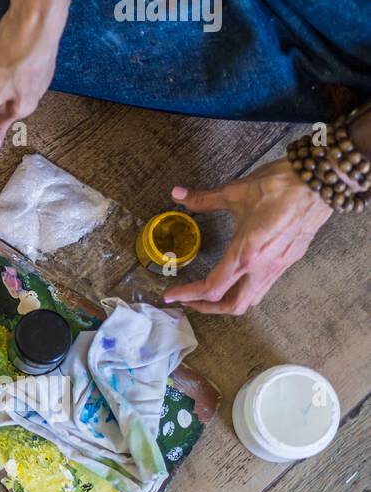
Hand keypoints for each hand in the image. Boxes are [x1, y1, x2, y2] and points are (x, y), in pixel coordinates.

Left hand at [163, 160, 332, 315]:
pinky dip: (247, 289)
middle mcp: (263, 267)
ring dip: (229, 302)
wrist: (318, 183)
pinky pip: (266, 284)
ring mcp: (279, 266)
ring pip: (253, 298)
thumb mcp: (234, 193)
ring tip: (210, 294)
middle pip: (235, 305)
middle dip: (209, 308)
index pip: (213, 287)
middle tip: (189, 301)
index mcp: (246, 254)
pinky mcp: (290, 259)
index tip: (172, 296)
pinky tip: (238, 276)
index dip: (189, 295)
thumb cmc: (278, 187)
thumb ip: (203, 199)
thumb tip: (178, 194)